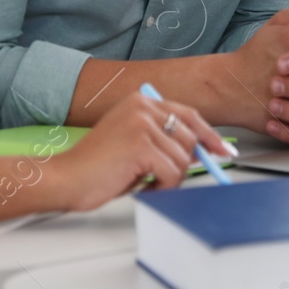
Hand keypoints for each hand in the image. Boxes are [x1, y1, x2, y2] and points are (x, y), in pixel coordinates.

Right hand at [55, 93, 230, 208]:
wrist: (64, 179)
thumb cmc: (96, 168)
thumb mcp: (135, 145)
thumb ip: (164, 141)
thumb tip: (200, 150)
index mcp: (141, 102)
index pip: (188, 115)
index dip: (209, 134)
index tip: (224, 150)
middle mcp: (143, 107)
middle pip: (190, 137)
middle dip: (185, 164)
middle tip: (164, 179)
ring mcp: (142, 124)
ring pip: (183, 158)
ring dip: (168, 179)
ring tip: (143, 182)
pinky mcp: (141, 145)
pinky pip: (172, 172)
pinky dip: (162, 187)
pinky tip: (142, 187)